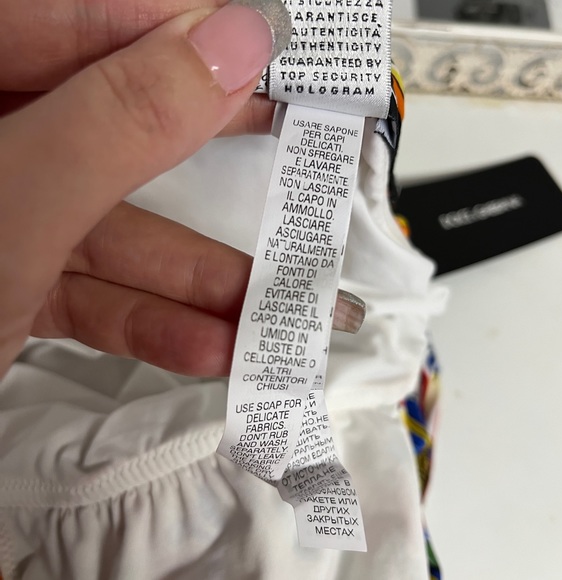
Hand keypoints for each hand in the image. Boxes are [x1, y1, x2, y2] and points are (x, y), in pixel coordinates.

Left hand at [0, 0, 364, 379]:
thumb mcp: (17, 200)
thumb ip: (118, 120)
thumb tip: (227, 45)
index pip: (89, 20)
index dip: (187, 30)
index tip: (271, 47)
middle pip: (119, 130)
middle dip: (213, 158)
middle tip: (290, 152)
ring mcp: (7, 218)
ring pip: (119, 230)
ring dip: (199, 276)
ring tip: (273, 301)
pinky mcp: (14, 285)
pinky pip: (97, 292)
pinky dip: (154, 320)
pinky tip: (211, 343)